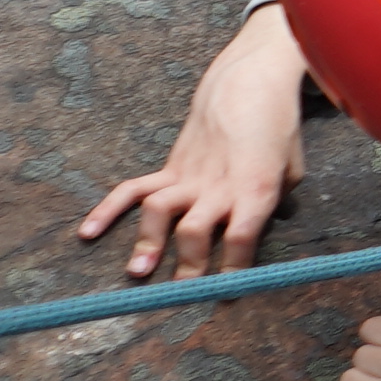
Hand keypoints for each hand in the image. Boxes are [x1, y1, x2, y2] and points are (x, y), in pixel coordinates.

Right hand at [81, 20, 306, 277]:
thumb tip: (271, 225)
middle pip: (196, 231)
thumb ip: (280, 201)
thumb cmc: (278, 130)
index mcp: (255, 189)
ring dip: (147, 242)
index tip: (230, 293)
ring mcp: (189, 176)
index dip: (235, 267)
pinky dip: (107, 209)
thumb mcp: (293, 168)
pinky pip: (132, 189)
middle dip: (189, 265)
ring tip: (138, 272)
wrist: (247, 87)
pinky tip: (87, 232)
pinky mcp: (169, 167)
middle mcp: (218, 186)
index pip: (243, 236)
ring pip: (161, 211)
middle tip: (182, 294)